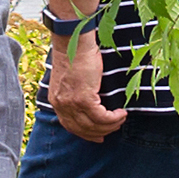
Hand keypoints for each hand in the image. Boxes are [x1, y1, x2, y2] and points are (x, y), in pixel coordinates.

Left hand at [43, 27, 126, 141]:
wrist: (73, 40)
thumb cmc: (75, 54)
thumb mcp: (71, 78)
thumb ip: (76, 92)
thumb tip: (91, 102)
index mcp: (57, 101)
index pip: (70, 126)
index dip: (85, 133)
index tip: (97, 136)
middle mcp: (61, 105)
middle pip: (82, 129)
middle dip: (100, 133)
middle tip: (114, 128)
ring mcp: (71, 103)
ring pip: (93, 125)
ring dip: (110, 125)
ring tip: (120, 119)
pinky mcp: (83, 98)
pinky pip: (101, 117)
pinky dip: (113, 118)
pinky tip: (121, 113)